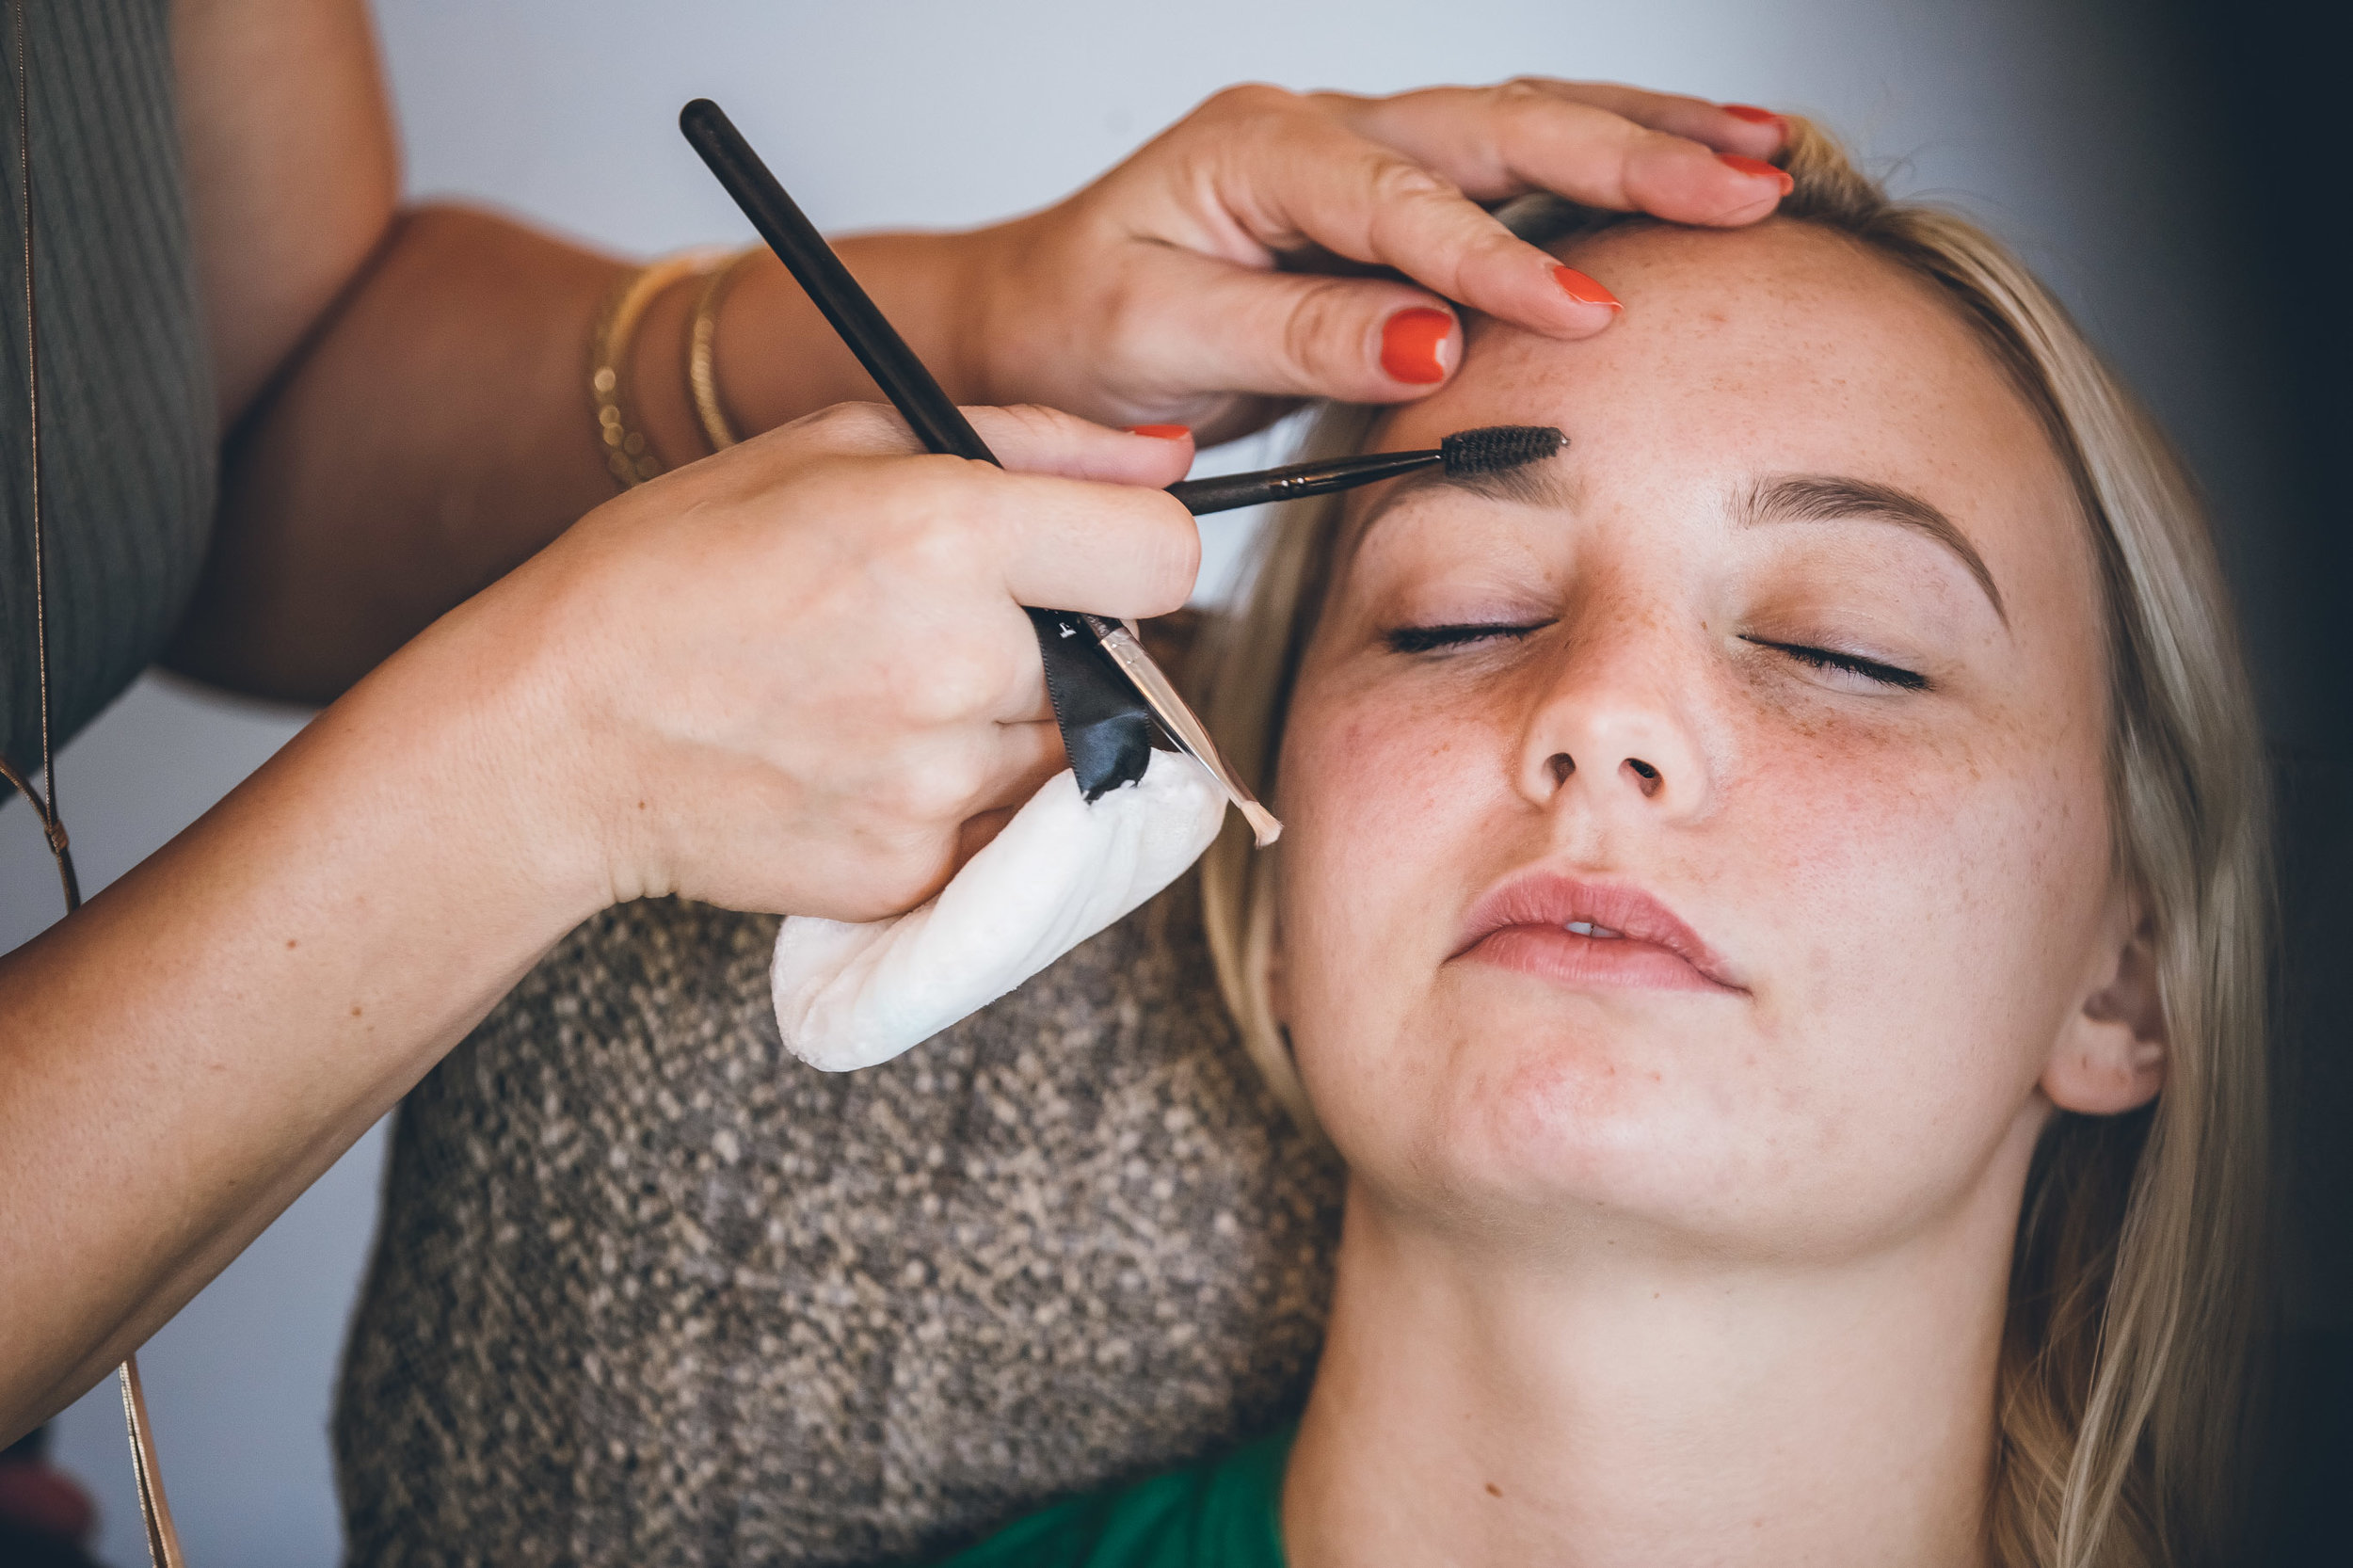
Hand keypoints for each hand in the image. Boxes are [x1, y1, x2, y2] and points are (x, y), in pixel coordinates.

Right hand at [452, 404, 1198, 922]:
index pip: (1165, 556)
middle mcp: (961, 668)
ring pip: (1066, 756)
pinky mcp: (915, 875)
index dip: (1130, 550)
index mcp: (948, 536)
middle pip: (1120, 666)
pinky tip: (862, 763)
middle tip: (935, 630)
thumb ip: (1029, 446)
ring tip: (883, 697)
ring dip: (1010, 729)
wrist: (553, 736)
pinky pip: (1000, 834)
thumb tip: (1170, 459)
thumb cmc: (674, 572)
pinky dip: (958, 807)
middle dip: (1060, 647)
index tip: (1083, 556)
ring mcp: (940, 787)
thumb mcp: (837, 448)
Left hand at [959, 80, 1788, 440]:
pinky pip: (1510, 168)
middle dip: (1631, 157)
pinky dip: (1603, 166)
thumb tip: (1428, 339)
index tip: (1582, 309)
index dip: (1496, 258)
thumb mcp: (1159, 338)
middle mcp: (1323, 131)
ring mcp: (1362, 154)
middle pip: (1497, 126)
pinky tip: (1683, 166)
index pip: (1400, 204)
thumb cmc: (1076, 327)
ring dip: (1644, 138)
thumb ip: (1294, 337)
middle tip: (1743, 192)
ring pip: (1522, 126)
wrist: (1031, 318)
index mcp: (1259, 152)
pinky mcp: (1385, 197)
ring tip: (1759, 158)